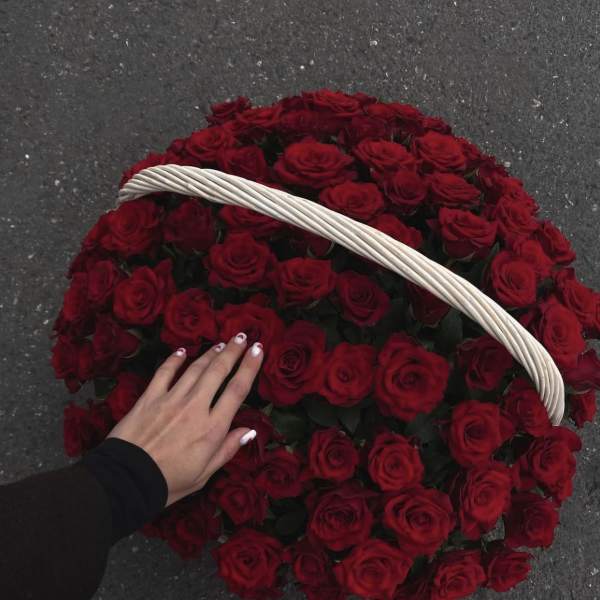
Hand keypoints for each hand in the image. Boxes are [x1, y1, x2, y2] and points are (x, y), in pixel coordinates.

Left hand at [107, 332, 262, 505]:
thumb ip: (227, 450)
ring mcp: (171, 400)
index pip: (237, 390)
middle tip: (242, 338)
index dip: (250, 367)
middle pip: (218, 371)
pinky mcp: (149, 398)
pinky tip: (182, 351)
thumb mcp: (204, 474)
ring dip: (210, 353)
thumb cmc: (168, 482)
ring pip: (195, 368)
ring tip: (222, 344)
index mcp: (212, 428)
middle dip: (233, 352)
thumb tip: (249, 431)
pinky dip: (174, 359)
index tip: (258, 350)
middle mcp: (195, 408)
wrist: (126, 481)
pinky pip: (164, 373)